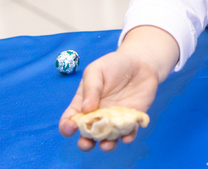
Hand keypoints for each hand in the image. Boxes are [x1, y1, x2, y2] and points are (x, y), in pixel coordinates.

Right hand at [59, 26, 178, 152]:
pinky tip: (128, 136)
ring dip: (106, 145)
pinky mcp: (131, 120)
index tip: (70, 127)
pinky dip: (128, 137)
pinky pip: (129, 133)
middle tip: (86, 143)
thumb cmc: (113, 65)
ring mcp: (114, 120)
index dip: (67, 126)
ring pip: (108, 139)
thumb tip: (85, 110)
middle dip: (85, 143)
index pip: (70, 119)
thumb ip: (91, 88)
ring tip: (107, 144)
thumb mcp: (96, 71)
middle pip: (87, 135)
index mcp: (83, 104)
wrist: (140, 62)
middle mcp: (97, 116)